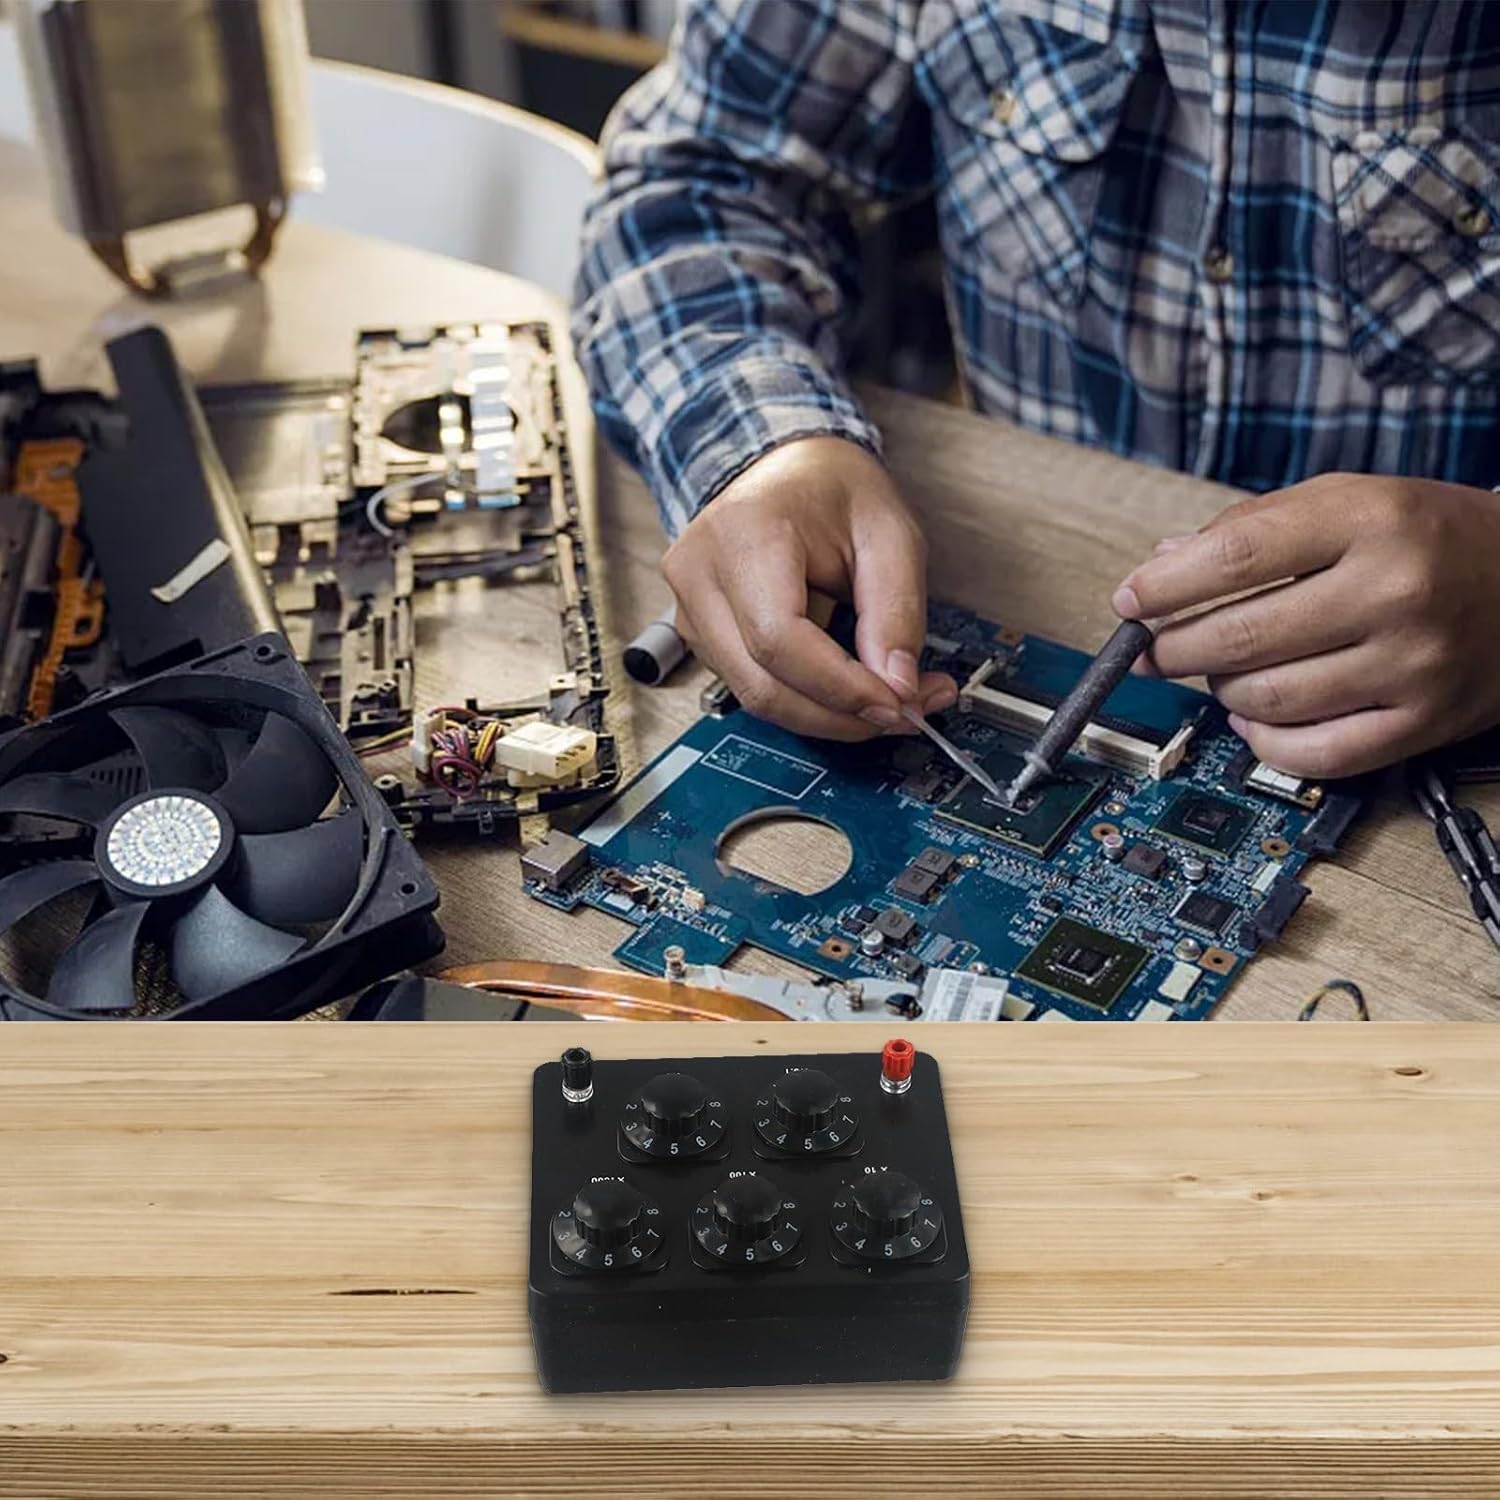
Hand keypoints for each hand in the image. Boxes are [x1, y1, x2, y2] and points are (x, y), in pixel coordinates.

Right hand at [662, 437, 955, 739]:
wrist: (786, 469)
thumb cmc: (833, 490)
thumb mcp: (891, 535)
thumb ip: (897, 613)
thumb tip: (899, 690)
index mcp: (743, 533)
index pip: (779, 640)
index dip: (841, 687)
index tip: (900, 704)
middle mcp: (699, 572)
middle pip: (762, 684)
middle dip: (840, 714)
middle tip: (904, 711)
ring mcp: (690, 607)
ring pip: (755, 696)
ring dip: (826, 714)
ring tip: (886, 693)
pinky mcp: (698, 632)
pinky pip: (751, 686)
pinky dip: (806, 698)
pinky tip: (849, 683)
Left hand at [1112, 473, 1499, 776]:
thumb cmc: (1428, 537)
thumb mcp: (1348, 500)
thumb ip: (1252, 527)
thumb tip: (1163, 566)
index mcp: (1369, 520)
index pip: (1234, 556)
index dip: (1164, 586)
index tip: (1130, 600)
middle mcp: (1394, 591)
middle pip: (1240, 635)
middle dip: (1176, 647)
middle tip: (1156, 648)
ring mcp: (1412, 664)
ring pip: (1265, 699)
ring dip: (1219, 690)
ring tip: (1219, 671)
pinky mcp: (1423, 722)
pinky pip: (1313, 754)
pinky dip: (1263, 742)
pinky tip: (1252, 717)